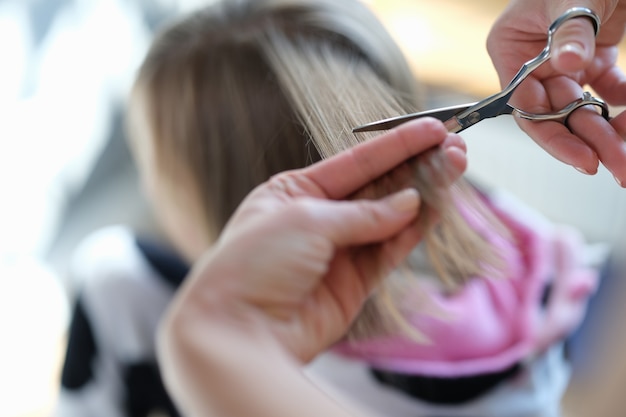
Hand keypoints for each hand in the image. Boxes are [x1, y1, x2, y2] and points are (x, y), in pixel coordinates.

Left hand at [157, 119, 466, 416]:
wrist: (239, 332)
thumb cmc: (254, 264)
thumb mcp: (305, 221)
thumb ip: (362, 213)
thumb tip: (409, 203)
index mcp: (293, 192)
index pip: (354, 162)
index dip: (395, 145)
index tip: (433, 129)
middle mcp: (316, 220)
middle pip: (376, 188)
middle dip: (415, 167)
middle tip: (455, 149)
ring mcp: (336, 253)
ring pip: (389, 218)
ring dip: (422, 196)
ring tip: (454, 170)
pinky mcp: (353, 285)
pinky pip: (389, 251)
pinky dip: (412, 232)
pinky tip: (434, 208)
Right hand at [487, 0, 625, 185]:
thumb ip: (569, 31)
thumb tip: (568, 63)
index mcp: (510, 47)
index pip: (525, 104)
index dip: (553, 134)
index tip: (584, 156)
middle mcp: (532, 59)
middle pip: (555, 113)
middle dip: (587, 140)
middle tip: (617, 164)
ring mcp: (561, 61)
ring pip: (580, 108)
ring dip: (606, 131)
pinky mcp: (591, 57)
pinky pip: (605, 90)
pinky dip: (622, 105)